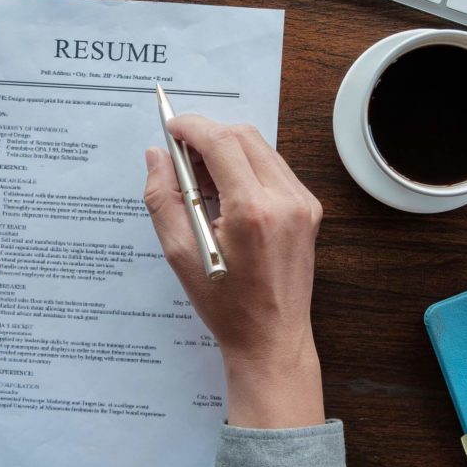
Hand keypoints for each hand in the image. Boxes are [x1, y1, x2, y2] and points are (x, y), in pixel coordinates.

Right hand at [144, 115, 324, 428]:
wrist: (271, 338)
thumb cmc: (226, 305)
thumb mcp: (180, 254)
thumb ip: (163, 198)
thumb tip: (158, 156)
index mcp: (253, 211)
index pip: (221, 142)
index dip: (191, 127)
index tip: (171, 128)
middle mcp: (285, 200)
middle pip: (244, 136)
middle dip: (208, 135)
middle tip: (180, 155)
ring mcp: (302, 203)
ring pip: (261, 148)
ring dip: (228, 149)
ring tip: (200, 177)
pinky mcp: (309, 209)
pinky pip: (274, 168)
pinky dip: (247, 166)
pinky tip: (226, 191)